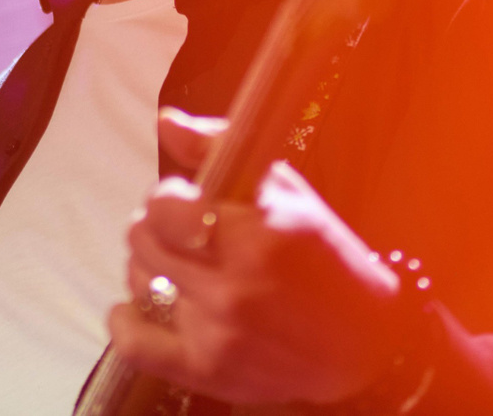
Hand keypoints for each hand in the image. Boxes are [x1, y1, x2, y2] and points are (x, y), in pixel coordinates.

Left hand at [107, 108, 402, 405]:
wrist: (365, 345)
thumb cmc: (327, 262)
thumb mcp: (288, 193)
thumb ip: (219, 149)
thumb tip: (166, 122)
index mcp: (258, 235)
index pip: (165, 204)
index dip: (167, 197)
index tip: (183, 200)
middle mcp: (234, 285)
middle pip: (143, 239)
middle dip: (157, 228)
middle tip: (180, 234)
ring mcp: (217, 332)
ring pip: (138, 281)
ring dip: (150, 268)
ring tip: (178, 268)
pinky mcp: (207, 370)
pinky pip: (133, 343)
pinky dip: (127, 320)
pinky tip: (142, 307)